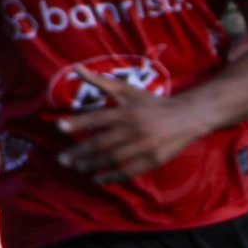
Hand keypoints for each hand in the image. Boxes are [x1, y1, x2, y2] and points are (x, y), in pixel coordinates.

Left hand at [50, 70, 209, 183]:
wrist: (188, 116)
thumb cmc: (151, 103)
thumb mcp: (128, 90)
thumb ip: (101, 82)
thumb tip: (76, 68)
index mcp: (127, 111)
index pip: (97, 117)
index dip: (78, 122)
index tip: (59, 127)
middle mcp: (134, 128)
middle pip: (102, 142)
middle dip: (80, 152)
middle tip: (62, 160)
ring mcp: (145, 145)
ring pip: (113, 158)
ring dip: (93, 165)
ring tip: (78, 168)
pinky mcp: (154, 159)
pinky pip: (130, 171)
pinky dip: (112, 176)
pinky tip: (98, 179)